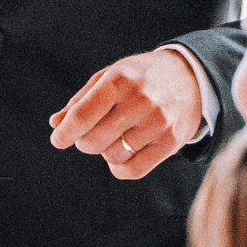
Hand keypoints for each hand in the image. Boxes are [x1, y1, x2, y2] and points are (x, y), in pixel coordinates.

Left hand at [49, 48, 205, 178]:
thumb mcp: (109, 76)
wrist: (190, 77)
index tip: (58, 140)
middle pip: (93, 141)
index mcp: (119, 80)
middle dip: (85, 142)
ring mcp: (158, 123)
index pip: (82, 116)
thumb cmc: (139, 77)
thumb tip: (57, 123)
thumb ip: (81, 100)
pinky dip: (120, 169)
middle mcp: (140, 102)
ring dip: (106, 152)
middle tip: (91, 133)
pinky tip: (122, 154)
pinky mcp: (171, 142)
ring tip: (114, 137)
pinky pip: (134, 170)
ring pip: (113, 157)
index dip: (64, 134)